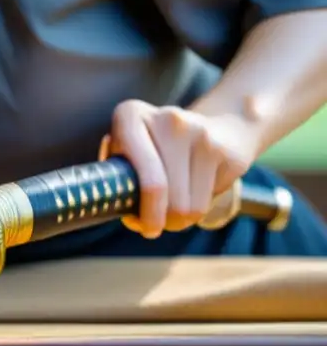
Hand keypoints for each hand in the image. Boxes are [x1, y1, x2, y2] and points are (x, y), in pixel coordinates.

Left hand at [100, 100, 260, 238]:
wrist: (214, 125)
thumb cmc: (154, 147)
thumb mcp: (126, 152)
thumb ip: (119, 180)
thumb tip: (131, 217)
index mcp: (131, 116)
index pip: (150, 182)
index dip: (149, 214)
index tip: (147, 229)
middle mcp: (166, 119)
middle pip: (173, 200)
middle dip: (167, 221)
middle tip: (161, 222)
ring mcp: (200, 131)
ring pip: (194, 207)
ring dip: (185, 218)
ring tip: (176, 204)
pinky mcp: (226, 149)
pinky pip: (214, 199)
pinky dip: (204, 202)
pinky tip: (198, 183)